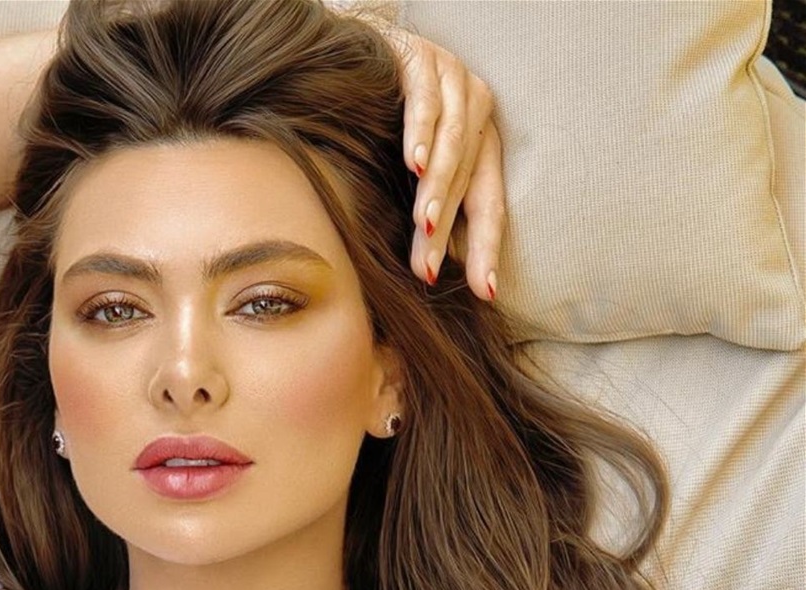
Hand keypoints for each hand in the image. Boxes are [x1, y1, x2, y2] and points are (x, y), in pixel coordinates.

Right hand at [383, 27, 504, 301]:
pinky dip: (420, 133)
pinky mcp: (423, 60)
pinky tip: (413, 163)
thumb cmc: (376, 111)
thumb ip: (422, 200)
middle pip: (467, 180)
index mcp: (480, 139)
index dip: (487, 248)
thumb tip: (427, 266)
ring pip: (452, 145)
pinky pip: (426, 102)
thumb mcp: (407, 163)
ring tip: (425, 224)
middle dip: (446, 230)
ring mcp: (453, 80)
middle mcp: (476, 108)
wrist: (350, 48)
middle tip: (428, 270)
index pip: (488, 201)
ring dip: (436, 189)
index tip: (484, 293)